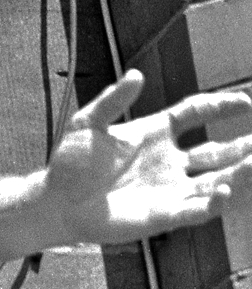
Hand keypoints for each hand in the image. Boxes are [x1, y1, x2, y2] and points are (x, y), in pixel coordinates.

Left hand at [44, 69, 251, 244]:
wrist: (56, 202)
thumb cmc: (70, 163)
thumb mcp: (88, 124)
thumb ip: (112, 100)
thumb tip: (137, 74)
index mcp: (153, 134)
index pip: (194, 114)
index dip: (219, 105)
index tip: (245, 101)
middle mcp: (168, 161)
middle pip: (216, 151)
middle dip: (243, 146)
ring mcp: (168, 188)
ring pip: (216, 180)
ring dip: (238, 173)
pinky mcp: (163, 214)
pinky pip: (196, 209)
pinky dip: (213, 202)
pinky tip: (223, 191)